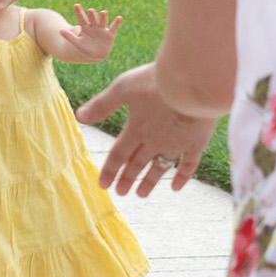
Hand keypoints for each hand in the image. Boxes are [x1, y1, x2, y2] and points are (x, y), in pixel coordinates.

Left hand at [59, 5, 123, 59]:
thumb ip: (69, 37)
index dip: (79, 12)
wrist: (96, 55)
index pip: (81, 18)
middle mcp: (94, 26)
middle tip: (90, 10)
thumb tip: (59, 30)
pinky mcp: (110, 34)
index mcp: (85, 27)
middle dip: (92, 15)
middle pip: (92, 19)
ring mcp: (102, 30)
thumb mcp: (77, 43)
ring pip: (102, 22)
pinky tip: (119, 18)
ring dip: (103, 17)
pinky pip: (114, 27)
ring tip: (103, 12)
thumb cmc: (85, 48)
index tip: (76, 5)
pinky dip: (116, 23)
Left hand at [78, 62, 216, 196]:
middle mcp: (154, 141)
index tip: (103, 185)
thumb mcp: (123, 88)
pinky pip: (188, 165)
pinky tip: (175, 187)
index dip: (110, 171)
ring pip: (159, 167)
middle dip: (127, 179)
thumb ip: (102, 105)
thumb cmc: (156, 81)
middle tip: (121, 193)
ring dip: (149, 181)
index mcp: (136, 129)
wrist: (193, 82)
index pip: (118, 155)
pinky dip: (181, 177)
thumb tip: (79, 117)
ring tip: (141, 194)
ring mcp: (176, 144)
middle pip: (137, 164)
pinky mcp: (196, 142)